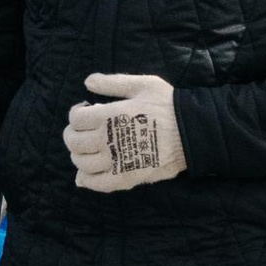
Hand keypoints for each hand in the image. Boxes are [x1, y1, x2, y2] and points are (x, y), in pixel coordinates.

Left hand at [65, 72, 186, 192]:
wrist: (191, 132)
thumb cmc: (167, 105)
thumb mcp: (142, 84)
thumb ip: (113, 83)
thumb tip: (87, 82)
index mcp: (108, 115)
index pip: (75, 119)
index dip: (76, 113)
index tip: (86, 110)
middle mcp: (106, 140)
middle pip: (74, 142)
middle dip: (73, 134)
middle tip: (84, 130)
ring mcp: (115, 162)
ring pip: (81, 163)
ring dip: (78, 155)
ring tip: (89, 148)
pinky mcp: (125, 178)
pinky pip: (96, 183)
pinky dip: (86, 180)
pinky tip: (86, 174)